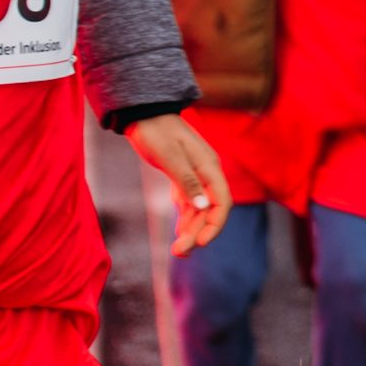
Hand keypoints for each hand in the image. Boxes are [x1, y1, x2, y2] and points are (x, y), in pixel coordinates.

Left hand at [128, 114, 232, 254]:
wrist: (143, 112)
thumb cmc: (155, 131)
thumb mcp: (169, 156)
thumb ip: (186, 181)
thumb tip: (204, 206)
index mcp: (209, 166)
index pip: (222, 202)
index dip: (215, 225)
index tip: (201, 244)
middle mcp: (206, 172)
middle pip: (209, 209)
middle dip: (198, 232)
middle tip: (179, 253)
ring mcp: (195, 174)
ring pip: (199, 208)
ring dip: (191, 229)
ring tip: (178, 251)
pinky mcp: (183, 175)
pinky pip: (189, 202)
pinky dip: (185, 218)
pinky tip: (179, 233)